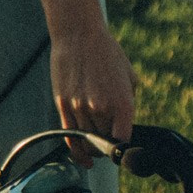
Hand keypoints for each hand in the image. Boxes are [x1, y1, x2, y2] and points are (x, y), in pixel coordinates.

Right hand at [48, 16, 135, 166]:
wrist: (79, 34)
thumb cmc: (107, 54)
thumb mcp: (129, 77)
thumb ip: (128, 104)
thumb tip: (124, 126)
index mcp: (123, 103)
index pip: (123, 142)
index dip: (124, 151)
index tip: (123, 152)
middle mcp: (101, 108)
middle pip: (104, 144)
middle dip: (107, 147)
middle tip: (108, 144)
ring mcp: (80, 108)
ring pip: (86, 142)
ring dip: (92, 147)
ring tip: (95, 145)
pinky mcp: (63, 105)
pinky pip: (69, 137)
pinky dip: (76, 152)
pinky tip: (83, 158)